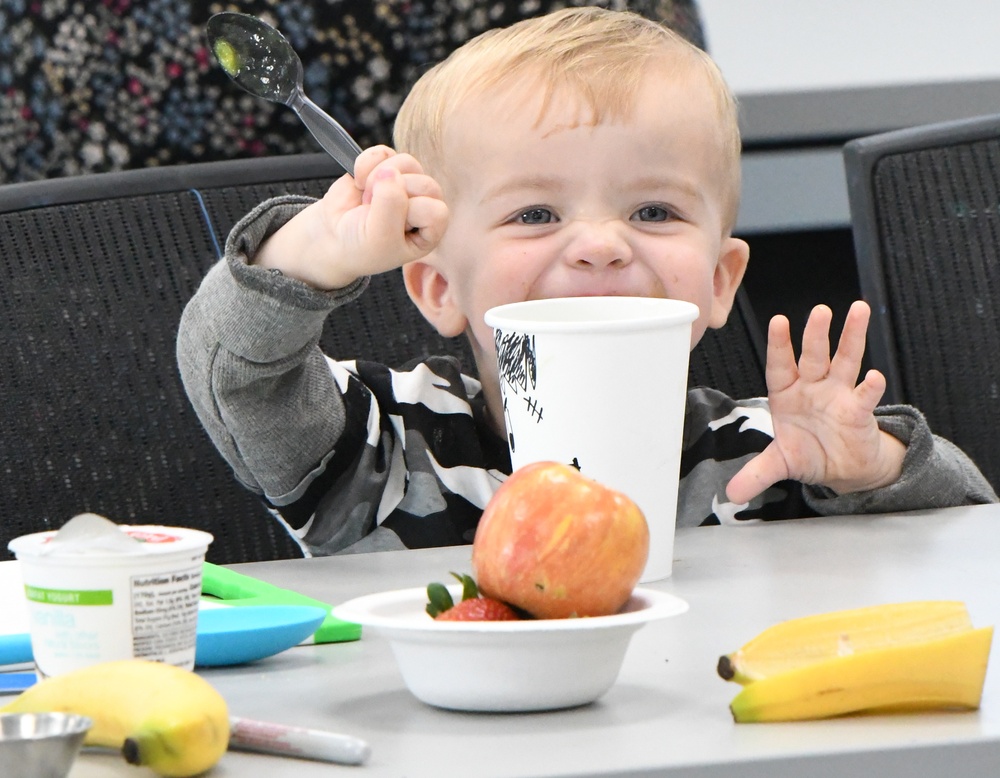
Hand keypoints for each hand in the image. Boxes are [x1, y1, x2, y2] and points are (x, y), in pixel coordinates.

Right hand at [255, 146, 447, 289]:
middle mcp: (423, 205)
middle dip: (393, 193)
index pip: (436, 208)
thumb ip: (389, 208)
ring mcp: (404, 184)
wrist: (329, 238)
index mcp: (431, 229)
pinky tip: (359, 181)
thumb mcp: (377, 240)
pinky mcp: (384, 167)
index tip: (389, 226)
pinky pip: (385, 151)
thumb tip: (388, 173)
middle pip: (425, 182)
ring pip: (406, 163)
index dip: (409, 212)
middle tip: (373, 210)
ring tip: (365, 196)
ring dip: (380, 176)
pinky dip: (367, 162)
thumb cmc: (358, 247)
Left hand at [725, 301, 905, 504]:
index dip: (779, 345)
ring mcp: (838, 395)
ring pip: (845, 361)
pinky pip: (865, 396)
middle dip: (816, 334)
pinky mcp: (859, 412)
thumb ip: (756, 474)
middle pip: (814, 356)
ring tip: (860, 310)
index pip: (780, 366)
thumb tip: (731, 495)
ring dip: (852, 337)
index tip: (778, 321)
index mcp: (787, 394)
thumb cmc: (809, 453)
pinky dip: (870, 387)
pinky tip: (875, 377)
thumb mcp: (780, 464)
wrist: (842, 468)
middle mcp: (813, 387)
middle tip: (820, 310)